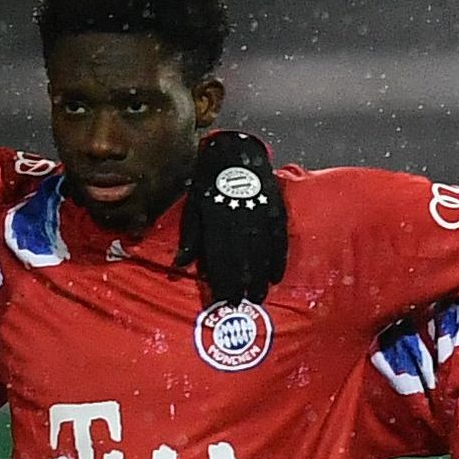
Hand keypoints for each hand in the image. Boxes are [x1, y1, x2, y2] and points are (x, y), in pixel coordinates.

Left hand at [183, 130, 288, 306]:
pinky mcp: (275, 214)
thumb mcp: (194, 208)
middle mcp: (240, 226)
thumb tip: (179, 265)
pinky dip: (278, 261)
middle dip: (243, 286)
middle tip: (243, 304)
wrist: (234, 155)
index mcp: (217, 225)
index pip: (221, 261)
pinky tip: (277, 277)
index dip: (223, 282)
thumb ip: (191, 238)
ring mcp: (260, 220)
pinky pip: (279, 243)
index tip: (224, 300)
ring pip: (262, 257)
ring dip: (260, 279)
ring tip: (260, 297)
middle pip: (243, 263)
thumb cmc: (209, 183)